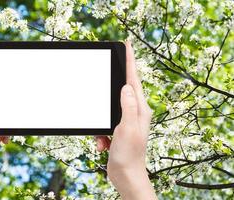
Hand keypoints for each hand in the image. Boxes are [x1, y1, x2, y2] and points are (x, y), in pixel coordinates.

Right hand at [96, 42, 156, 198]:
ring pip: (109, 108)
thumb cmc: (129, 155)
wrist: (126, 175)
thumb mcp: (127, 128)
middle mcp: (134, 112)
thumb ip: (127, 106)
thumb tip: (126, 87)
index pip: (134, 80)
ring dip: (102, 122)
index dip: (130, 61)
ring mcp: (125, 120)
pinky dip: (100, 133)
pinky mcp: (117, 129)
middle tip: (107, 74)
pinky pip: (104, 123)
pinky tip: (103, 144)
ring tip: (104, 138)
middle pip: (121, 90)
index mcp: (139, 109)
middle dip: (111, 86)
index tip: (127, 45)